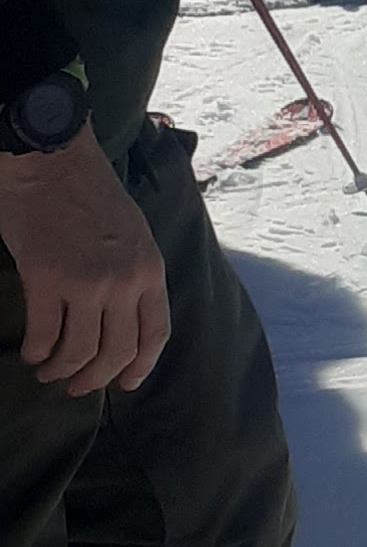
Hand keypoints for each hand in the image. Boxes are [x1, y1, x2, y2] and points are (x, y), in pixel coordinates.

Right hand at [0, 139, 170, 394]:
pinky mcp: (46, 278)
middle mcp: (124, 282)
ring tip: (48, 371)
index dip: (140, 367)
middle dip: (95, 379)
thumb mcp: (133, 234)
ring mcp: (86, 282)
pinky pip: (44, 334)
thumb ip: (133, 273)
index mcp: (150, 270)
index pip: (155, 335)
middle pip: (117, 352)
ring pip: (79, 352)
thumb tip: (121, 316)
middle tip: (76, 387)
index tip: (124, 384)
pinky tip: (31, 352)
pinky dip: (37, 351)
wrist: (51, 158)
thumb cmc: (88, 192)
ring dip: (61, 370)